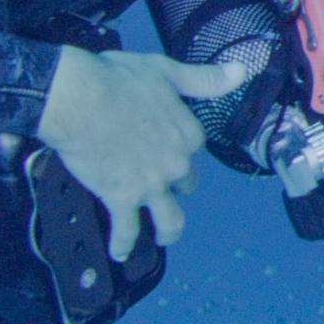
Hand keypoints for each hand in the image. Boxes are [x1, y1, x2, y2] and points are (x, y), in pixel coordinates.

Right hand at [36, 47, 248, 258]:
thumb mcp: (167, 71)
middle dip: (175, 185)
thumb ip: (205, 79)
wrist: (80, 99)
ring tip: (164, 237)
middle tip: (160, 188)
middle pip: (185, 183)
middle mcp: (176, 164)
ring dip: (168, 231)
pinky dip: (124, 243)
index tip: (165, 147)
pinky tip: (120, 252)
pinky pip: (127, 230)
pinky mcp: (123, 199)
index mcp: (187, 133)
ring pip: (170, 219)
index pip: (193, 149)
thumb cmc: (117, 80)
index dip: (178, 148)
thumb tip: (243, 71)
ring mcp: (151, 185)